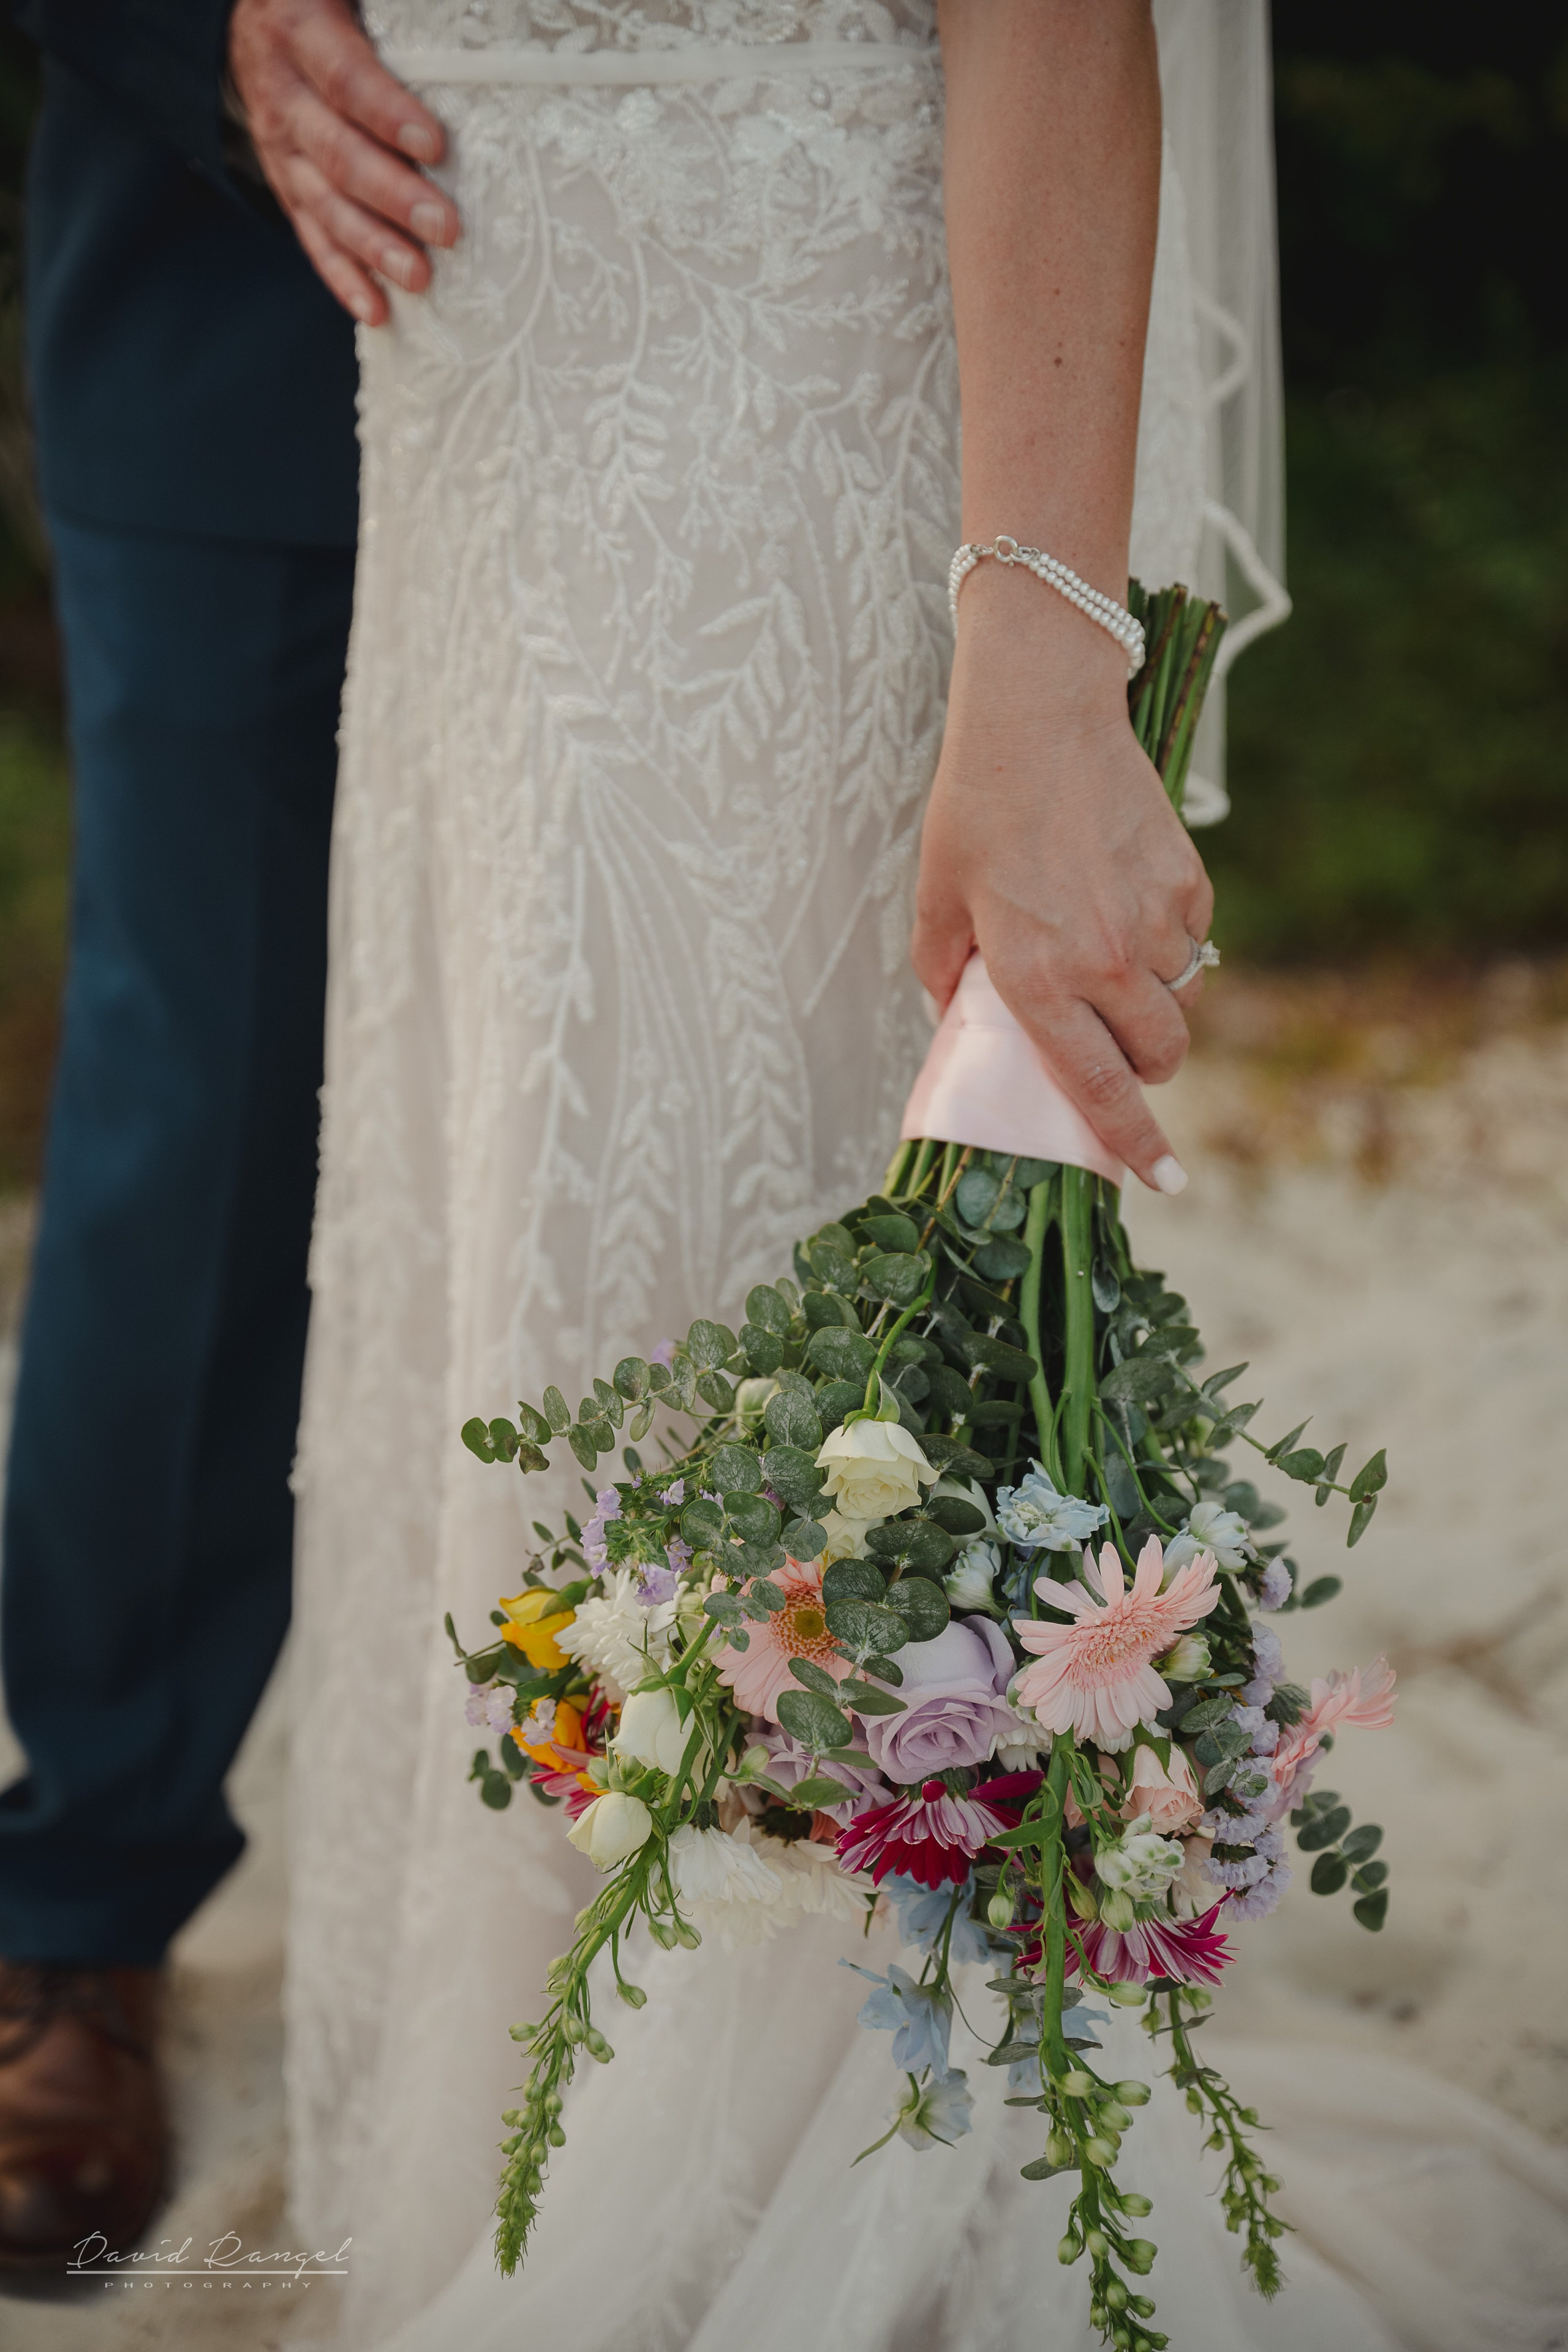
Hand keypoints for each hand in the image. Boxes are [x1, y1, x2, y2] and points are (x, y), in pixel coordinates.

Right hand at [229, 0, 460, 325]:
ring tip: (419, 278)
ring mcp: (282, 148)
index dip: (387, 113)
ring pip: (325, 204)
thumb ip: (394, 15)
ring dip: (373, 246)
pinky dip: (343, 276)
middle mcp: (285, 95)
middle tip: (445, 228)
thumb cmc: (328, 1)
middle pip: (338, 153)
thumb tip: (453, 25)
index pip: (345, 78)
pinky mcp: (287, 186)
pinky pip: (312, 236)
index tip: (434, 146)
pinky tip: (376, 311)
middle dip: (393, 196)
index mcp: (301, 31)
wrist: (256, 22)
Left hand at [911, 581, 1213, 1191]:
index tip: (1165, 1181)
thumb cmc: (976, 809)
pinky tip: (1129, 904)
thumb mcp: (937, 899)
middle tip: (1117, 1047)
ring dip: (1159, 1006)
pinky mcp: (1187, 881)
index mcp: (1036, 979)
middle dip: (1147, 1068)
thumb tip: (954, 1021)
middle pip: (1160, 1056)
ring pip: (1183, 1002)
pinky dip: (1171, 944)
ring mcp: (1154, 921)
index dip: (1135, 1144)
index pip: (1097, 1087)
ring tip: (1115, 965)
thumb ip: (943, 974)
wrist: (1039, 716)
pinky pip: (1194, 942)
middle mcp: (1104, 961)